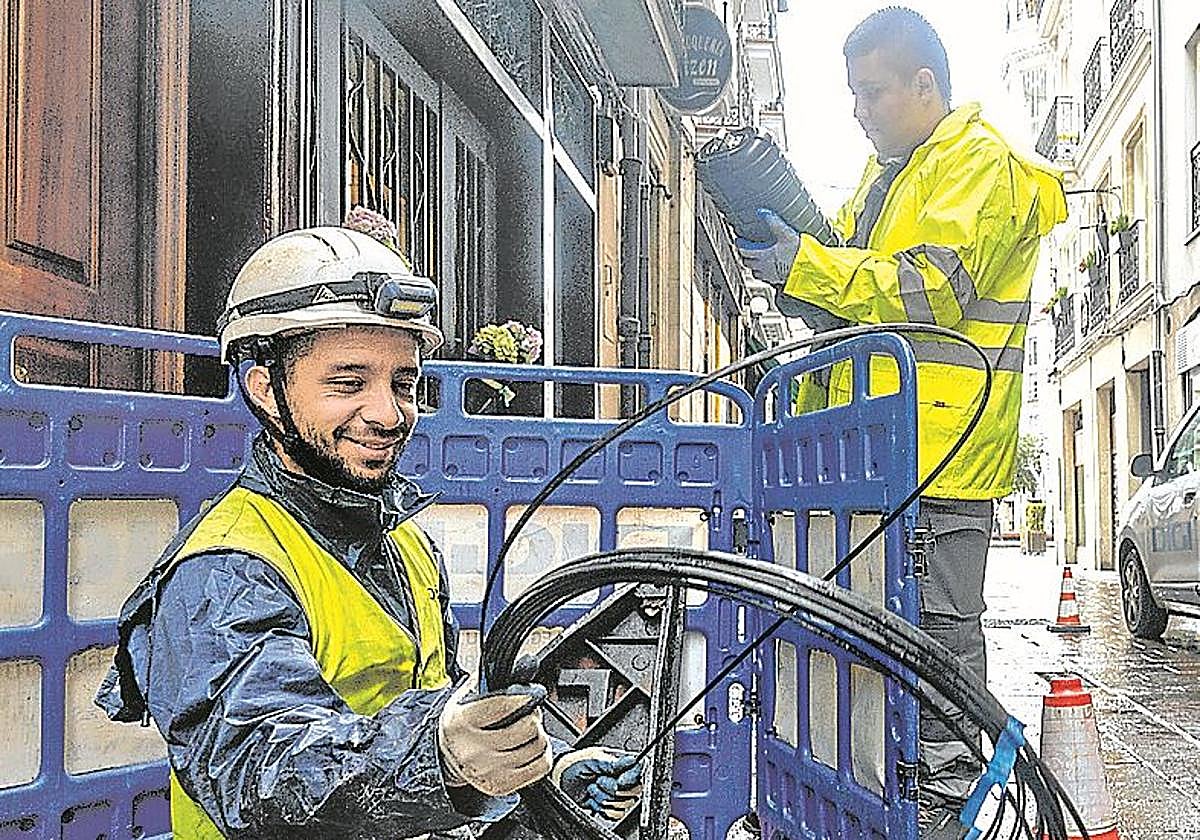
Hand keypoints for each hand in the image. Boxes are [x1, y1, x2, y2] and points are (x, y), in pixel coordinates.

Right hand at [438, 679, 552, 796]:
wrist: (448, 757)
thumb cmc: (463, 723)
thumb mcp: (467, 696)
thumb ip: (492, 680)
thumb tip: (527, 664)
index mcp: (461, 722)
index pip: (501, 707)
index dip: (522, 697)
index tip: (530, 694)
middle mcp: (472, 750)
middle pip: (524, 728)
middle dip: (533, 716)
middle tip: (529, 713)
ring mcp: (487, 771)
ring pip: (535, 746)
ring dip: (539, 735)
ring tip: (529, 731)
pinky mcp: (501, 786)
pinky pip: (539, 767)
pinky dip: (543, 755)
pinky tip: (533, 748)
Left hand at [552, 746, 642, 821]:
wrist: (560, 778)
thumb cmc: (575, 763)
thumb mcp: (593, 758)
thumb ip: (614, 762)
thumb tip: (633, 760)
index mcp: (621, 763)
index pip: (639, 770)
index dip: (632, 777)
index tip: (620, 780)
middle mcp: (622, 779)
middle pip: (634, 790)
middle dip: (613, 788)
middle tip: (599, 780)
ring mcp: (616, 794)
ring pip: (624, 804)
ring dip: (604, 797)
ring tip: (592, 788)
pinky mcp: (609, 807)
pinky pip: (616, 814)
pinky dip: (601, 807)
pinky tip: (592, 799)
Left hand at [734, 209, 800, 288]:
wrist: (810, 270)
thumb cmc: (799, 254)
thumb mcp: (785, 233)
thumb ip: (773, 222)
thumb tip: (763, 213)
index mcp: (762, 256)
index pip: (744, 251)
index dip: (740, 245)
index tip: (739, 240)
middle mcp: (763, 268)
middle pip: (747, 262)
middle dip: (745, 255)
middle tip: (745, 249)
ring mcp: (770, 276)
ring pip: (755, 272)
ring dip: (753, 266)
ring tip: (756, 260)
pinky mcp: (777, 281)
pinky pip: (765, 278)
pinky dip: (764, 273)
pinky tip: (770, 268)